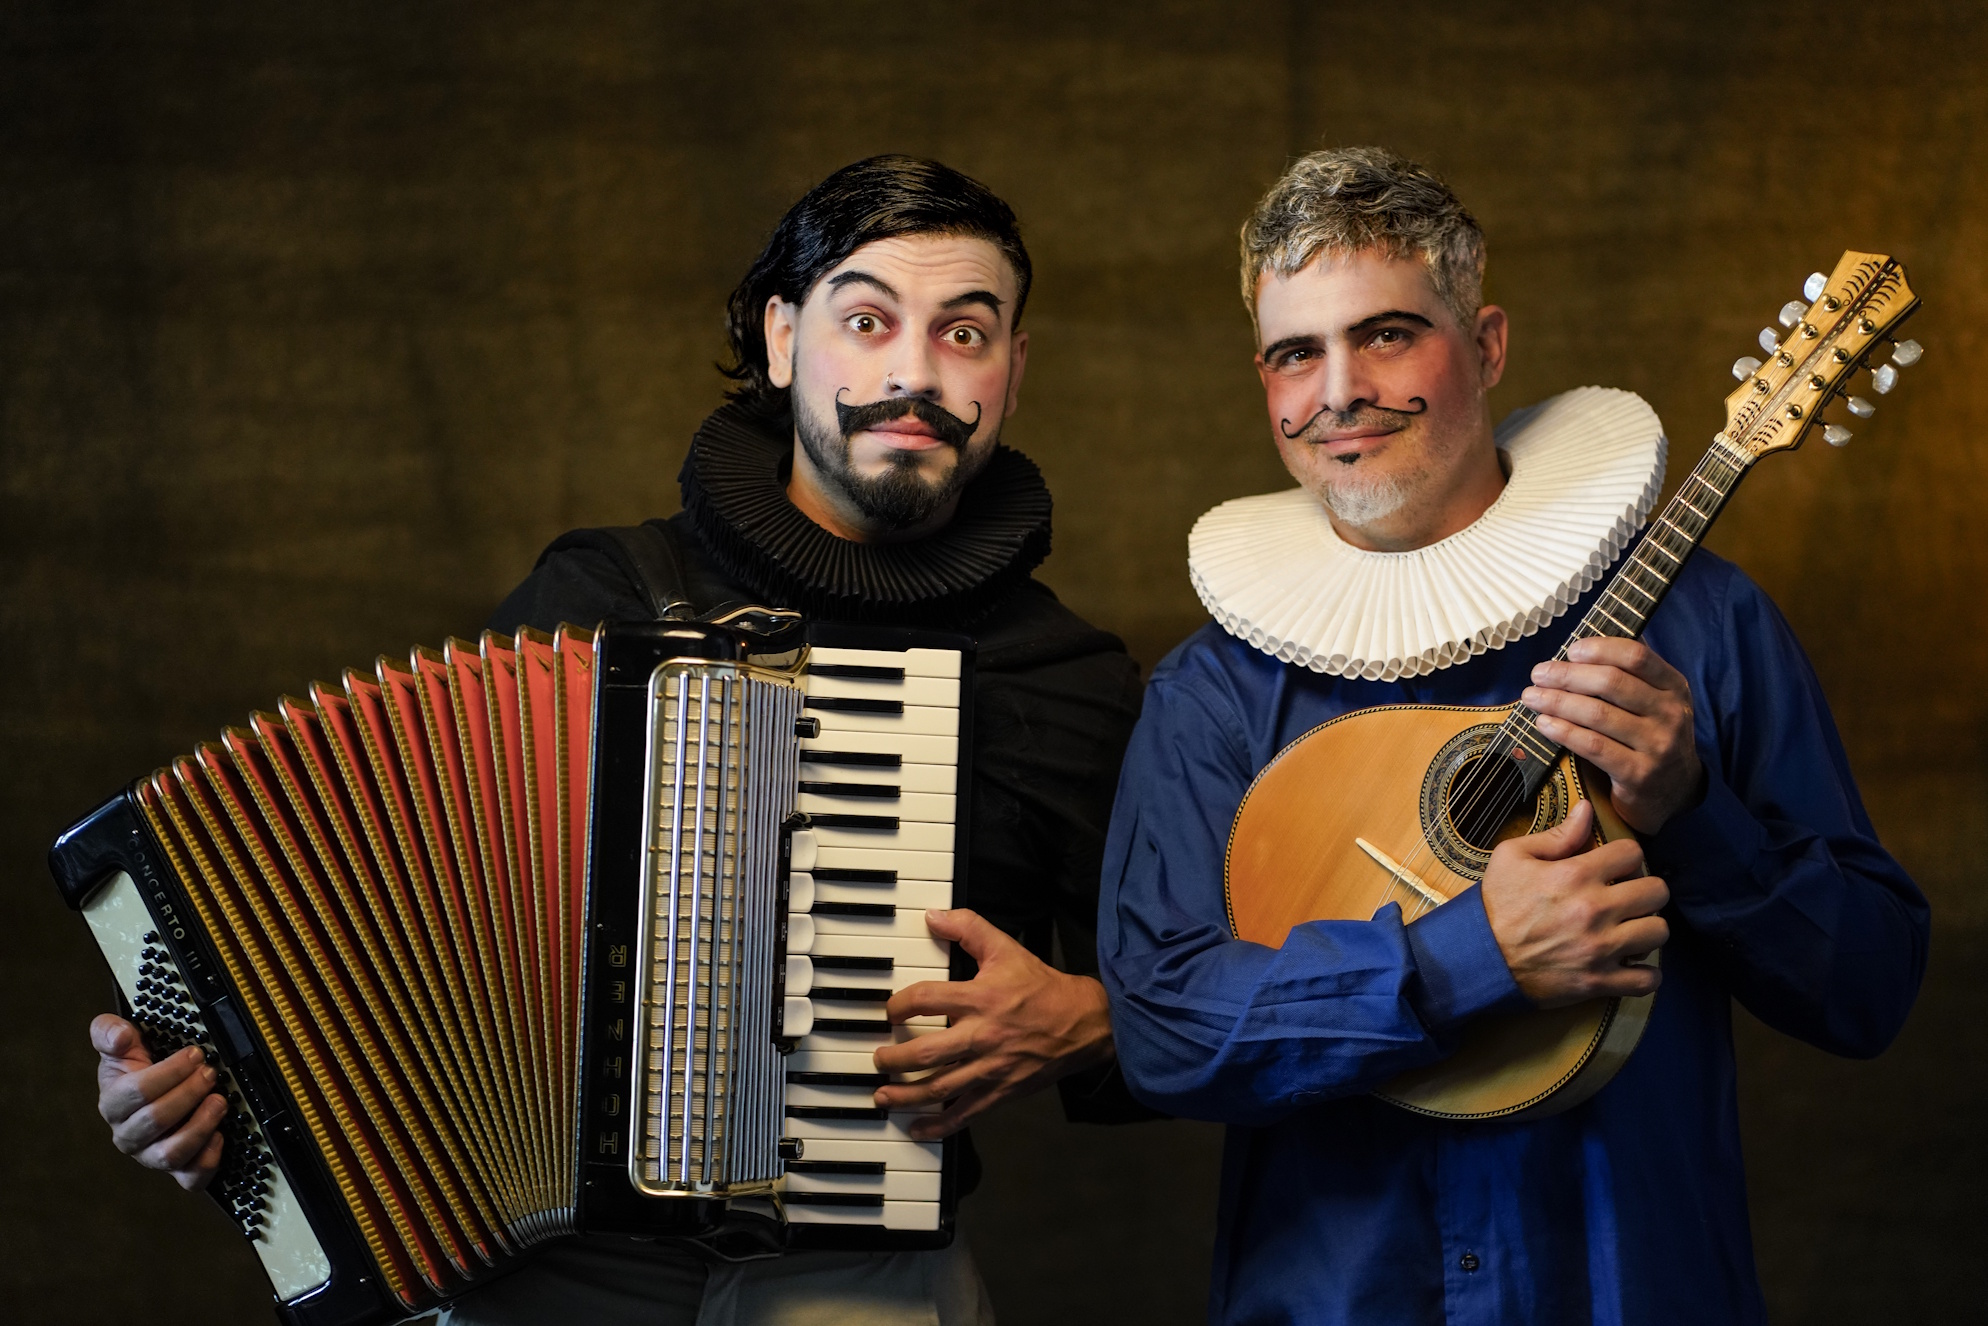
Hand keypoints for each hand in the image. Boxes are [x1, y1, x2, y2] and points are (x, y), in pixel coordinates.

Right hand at [93, 1014, 226, 1189]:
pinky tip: (220, 1135)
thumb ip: (111, 1033)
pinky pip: (191, 1178)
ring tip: (219, 1101)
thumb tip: (118, 1035)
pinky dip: (208, 1160)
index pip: (136, 1092)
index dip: (169, 1072)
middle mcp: (128, 1135)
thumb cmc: (140, 1069)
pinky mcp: (177, 1170)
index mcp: (113, 1103)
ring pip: (171, 1153)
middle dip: (188, 1093)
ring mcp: (152, 1156)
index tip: (195, 1054)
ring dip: (200, 1126)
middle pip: (155, 1120)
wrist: (157, 1095)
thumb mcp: (124, 1046)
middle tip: (210, 1073)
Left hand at [871, 909, 1114, 1139]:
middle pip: (926, 1052)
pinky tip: (917, 1127)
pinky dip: (938, 1124)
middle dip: (894, 1057)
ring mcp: (991, 1068)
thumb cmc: (1042, 988)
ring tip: (883, 1094)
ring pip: (939, 1088)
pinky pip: (965, 1113)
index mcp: (981, 999)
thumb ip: (968, 928)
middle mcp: (982, 1036)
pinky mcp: (1001, 1092)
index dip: (899, 1005)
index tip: (890, 1011)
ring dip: (906, 1094)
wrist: (1084, 1023)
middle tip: (878, 1057)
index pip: (926, 1000)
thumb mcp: (1005, 949)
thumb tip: (934, 916)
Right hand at [1478, 801, 1668, 1008]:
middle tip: (1628, 898)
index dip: (1626, 858)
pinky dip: (1645, 973)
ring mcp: (1600, 948)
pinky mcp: (1598, 981)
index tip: (1615, 869)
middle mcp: (1594, 910)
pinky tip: (1630, 964)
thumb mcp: (1513, 857)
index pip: (1633, 853)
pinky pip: (1648, 979)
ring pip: (1658, 932)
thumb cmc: (1495, 904)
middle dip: (1645, 890)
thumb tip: (1588, 809)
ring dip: (1647, 929)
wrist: (1478, 957)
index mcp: (1575, 874)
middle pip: (1657, 891)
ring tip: (1630, 930)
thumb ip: (1557, 835)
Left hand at [1523, 636, 1704, 833]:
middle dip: (1567, 675)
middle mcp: (1671, 713)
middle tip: (1538, 674)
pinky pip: (1593, 747)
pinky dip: (1564, 732)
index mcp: (1674, 686)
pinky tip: (1544, 724)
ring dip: (1558, 702)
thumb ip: (1629, 673)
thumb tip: (1581, 646)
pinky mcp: (1638, 774)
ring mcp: (1657, 745)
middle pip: (1612, 683)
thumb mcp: (1655, 699)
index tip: (1570, 651)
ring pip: (1598, 714)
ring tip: (1532, 697)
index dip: (1599, 648)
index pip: (1636, 656)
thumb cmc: (1651, 734)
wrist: (1674, 790)